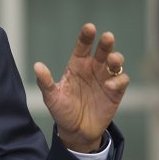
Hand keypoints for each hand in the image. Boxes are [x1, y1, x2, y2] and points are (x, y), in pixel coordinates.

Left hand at [33, 23, 129, 152]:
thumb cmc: (62, 111)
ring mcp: (105, 79)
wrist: (76, 131)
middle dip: (106, 43)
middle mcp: (92, 69)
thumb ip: (45, 82)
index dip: (86, 37)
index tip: (90, 27)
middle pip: (102, 51)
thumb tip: (37, 66)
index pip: (82, 47)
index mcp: (76, 66)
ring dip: (116, 58)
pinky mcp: (115, 92)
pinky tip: (110, 85)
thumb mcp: (51, 97)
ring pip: (115, 62)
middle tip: (107, 37)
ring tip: (112, 61)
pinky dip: (118, 80)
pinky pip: (122, 80)